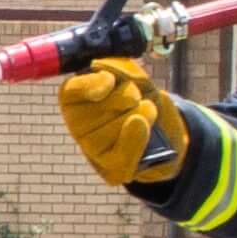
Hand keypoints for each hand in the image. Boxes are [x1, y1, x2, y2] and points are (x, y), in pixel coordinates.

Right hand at [59, 59, 183, 187]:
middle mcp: (77, 124)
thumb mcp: (135, 75)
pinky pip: (123, 153)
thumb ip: (120, 68)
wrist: (164, 129)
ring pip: (118, 126)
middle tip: (135, 98)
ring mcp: (92, 148)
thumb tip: (107, 74)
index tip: (109, 80)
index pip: (72, 91)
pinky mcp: (110, 169)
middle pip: (104, 105)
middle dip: (128, 96)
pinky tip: (143, 127)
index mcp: (76, 98)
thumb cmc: (142, 97)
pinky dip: (138, 138)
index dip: (90, 85)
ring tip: (144, 114)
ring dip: (141, 114)